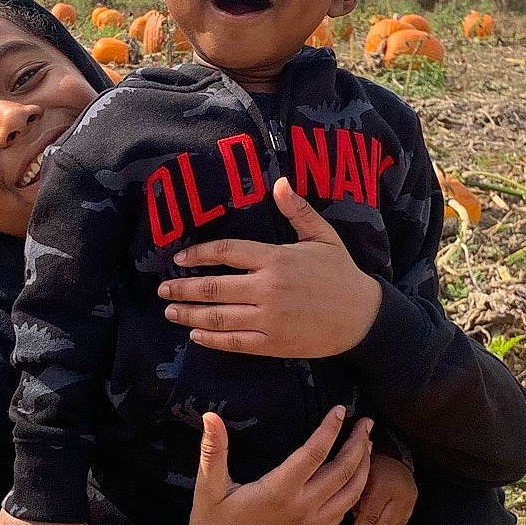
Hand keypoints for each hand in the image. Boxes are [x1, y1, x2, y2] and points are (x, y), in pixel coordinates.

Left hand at [157, 177, 383, 358]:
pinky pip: (235, 342)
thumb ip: (298, 211)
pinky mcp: (273, 343)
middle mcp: (268, 288)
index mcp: (276, 258)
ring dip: (189, 314)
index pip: (226, 252)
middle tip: (162, 289)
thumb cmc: (342, 274)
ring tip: (170, 310)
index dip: (198, 254)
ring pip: (218, 317)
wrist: (363, 317)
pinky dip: (211, 339)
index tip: (179, 258)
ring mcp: (269, 318)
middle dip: (183, 288)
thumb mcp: (324, 237)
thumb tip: (280, 182)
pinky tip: (195, 334)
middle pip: (214, 287)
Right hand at [189, 406, 374, 524]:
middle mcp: (302, 507)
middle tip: (366, 422)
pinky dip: (357, 492)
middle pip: (343, 471)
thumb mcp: (208, 489)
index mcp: (278, 491)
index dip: (331, 429)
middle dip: (358, 444)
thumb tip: (210, 416)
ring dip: (364, 467)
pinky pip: (344, 512)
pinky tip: (356, 479)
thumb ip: (213, 451)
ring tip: (368, 446)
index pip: (314, 453)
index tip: (340, 410)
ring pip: (352, 493)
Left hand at [346, 447, 416, 524]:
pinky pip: (399, 524)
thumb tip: (346, 524)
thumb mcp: (357, 477)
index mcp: (383, 485)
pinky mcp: (413, 503)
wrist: (391, 454)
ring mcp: (409, 499)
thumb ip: (352, 498)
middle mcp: (400, 494)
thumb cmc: (370, 464)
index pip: (370, 517)